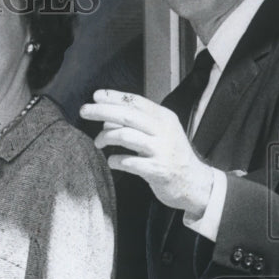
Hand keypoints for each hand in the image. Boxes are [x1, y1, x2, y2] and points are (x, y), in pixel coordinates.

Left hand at [80, 89, 214, 217]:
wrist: (194, 182)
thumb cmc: (171, 155)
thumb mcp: (159, 133)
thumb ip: (136, 123)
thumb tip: (106, 118)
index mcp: (164, 118)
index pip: (136, 101)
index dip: (114, 96)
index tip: (96, 95)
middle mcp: (164, 131)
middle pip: (127, 115)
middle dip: (102, 111)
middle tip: (84, 111)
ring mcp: (161, 150)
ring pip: (126, 135)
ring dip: (106, 137)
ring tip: (98, 142)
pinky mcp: (157, 170)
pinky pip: (128, 161)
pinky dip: (115, 160)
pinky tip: (112, 161)